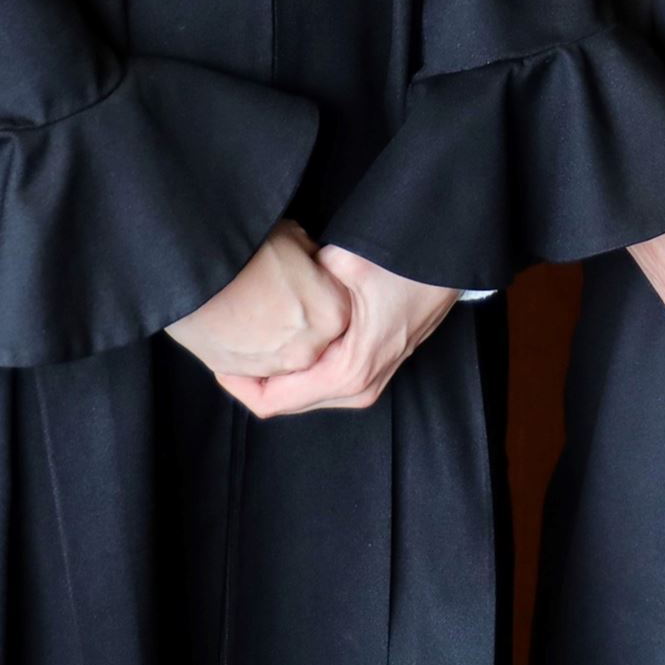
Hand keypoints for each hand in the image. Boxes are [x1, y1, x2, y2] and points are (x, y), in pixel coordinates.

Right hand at [165, 221, 351, 382]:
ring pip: (283, 354)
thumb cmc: (247, 248)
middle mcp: (310, 349)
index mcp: (332, 313)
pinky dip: (248, 348)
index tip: (300, 273)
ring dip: (274, 335)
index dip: (317, 285)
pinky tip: (234, 320)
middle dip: (298, 314)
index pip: (336, 303)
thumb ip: (312, 260)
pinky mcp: (241, 375)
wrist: (195, 269)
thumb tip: (311, 265)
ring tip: (252, 304)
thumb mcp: (293, 237)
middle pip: (312, 333)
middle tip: (274, 289)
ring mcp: (274, 367)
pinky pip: (253, 365)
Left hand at [215, 246, 458, 418]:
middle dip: (250, 378)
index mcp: (347, 371)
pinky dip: (294, 368)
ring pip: (301, 394)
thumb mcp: (352, 261)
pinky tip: (279, 340)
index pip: (273, 401)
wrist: (449, 262)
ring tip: (244, 342)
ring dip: (272, 374)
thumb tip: (277, 273)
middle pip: (283, 403)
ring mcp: (366, 382)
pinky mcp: (370, 368)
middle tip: (222, 345)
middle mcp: (357, 387)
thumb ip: (311, 270)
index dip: (236, 383)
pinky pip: (319, 382)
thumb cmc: (408, 264)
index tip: (214, 355)